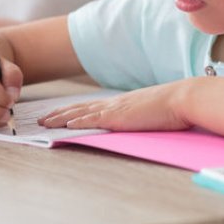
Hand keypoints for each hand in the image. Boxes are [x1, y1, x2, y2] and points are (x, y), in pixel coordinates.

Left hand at [38, 81, 192, 130]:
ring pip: (79, 113)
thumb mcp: (150, 112)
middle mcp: (113, 104)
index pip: (89, 107)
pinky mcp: (118, 117)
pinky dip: (76, 122)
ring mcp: (114, 109)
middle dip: (58, 114)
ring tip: (43, 123)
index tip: (57, 115)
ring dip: (59, 118)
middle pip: (78, 108)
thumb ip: (138, 117)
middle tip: (40, 119)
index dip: (71, 111)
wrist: (183, 98)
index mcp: (120, 103)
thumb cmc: (172, 107)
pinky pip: (92, 119)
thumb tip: (135, 122)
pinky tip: (64, 125)